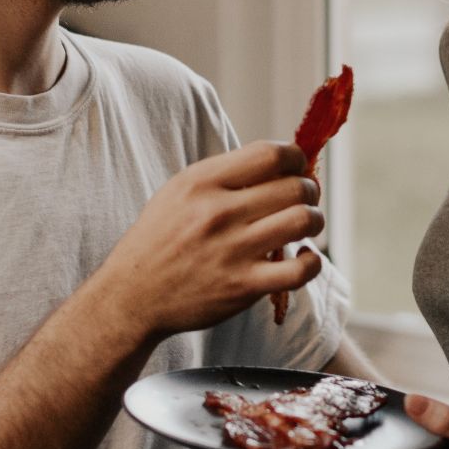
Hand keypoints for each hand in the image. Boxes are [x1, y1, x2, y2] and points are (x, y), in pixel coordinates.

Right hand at [101, 139, 324, 338]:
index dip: (295, 158)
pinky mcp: (244, 287)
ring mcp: (233, 251)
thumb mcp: (179, 192)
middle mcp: (219, 212)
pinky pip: (300, 270)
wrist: (134, 295)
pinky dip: (311, 261)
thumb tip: (278, 162)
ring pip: (303, 220)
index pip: (270, 154)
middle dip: (309, 189)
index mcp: (202, 182)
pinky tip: (302, 257)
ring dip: (314, 220)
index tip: (296, 167)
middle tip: (304, 198)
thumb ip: (224, 175)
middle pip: (294, 186)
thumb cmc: (159, 240)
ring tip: (305, 225)